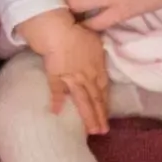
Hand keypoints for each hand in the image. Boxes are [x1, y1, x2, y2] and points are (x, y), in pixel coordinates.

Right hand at [20, 12, 109, 135]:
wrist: (59, 30)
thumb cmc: (78, 31)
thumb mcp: (95, 41)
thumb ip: (98, 54)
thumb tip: (98, 61)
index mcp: (98, 67)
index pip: (103, 90)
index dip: (105, 104)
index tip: (106, 116)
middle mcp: (87, 76)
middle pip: (95, 99)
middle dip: (99, 116)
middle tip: (102, 132)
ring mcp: (72, 78)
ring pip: (82, 100)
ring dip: (87, 116)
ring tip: (90, 131)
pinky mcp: (56, 76)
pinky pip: (56, 90)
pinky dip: (56, 101)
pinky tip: (56, 112)